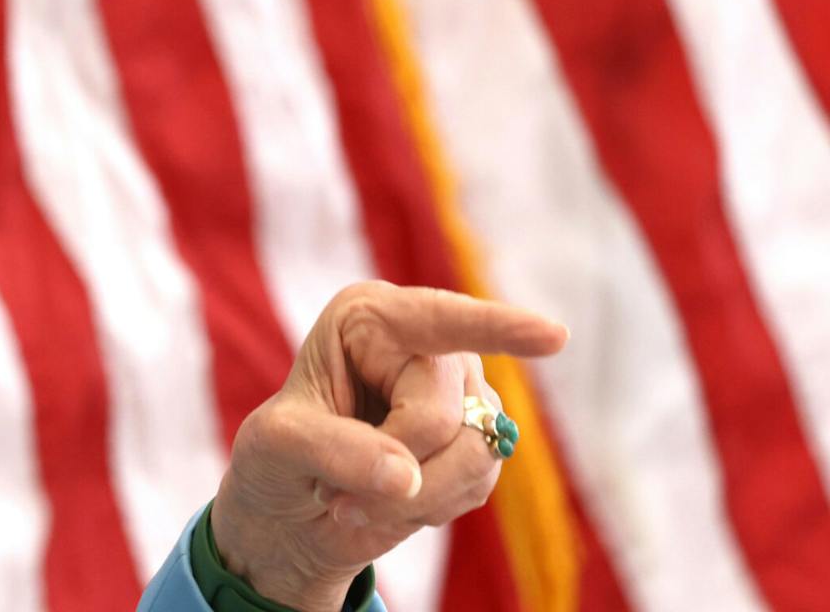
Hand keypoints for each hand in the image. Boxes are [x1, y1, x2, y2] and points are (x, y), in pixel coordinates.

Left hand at [210, 282, 568, 611]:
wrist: (295, 511)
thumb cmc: (278, 459)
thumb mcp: (276, 447)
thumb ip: (334, 450)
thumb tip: (406, 475)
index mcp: (369, 320)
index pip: (438, 320)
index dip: (497, 327)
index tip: (554, 337)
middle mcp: (425, 346)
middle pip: (444, 414)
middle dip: (394, 465)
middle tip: (334, 493)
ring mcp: (462, 393)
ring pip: (474, 455)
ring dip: (414, 498)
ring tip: (352, 502)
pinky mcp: (480, 442)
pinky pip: (480, 484)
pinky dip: (429, 508)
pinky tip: (390, 503)